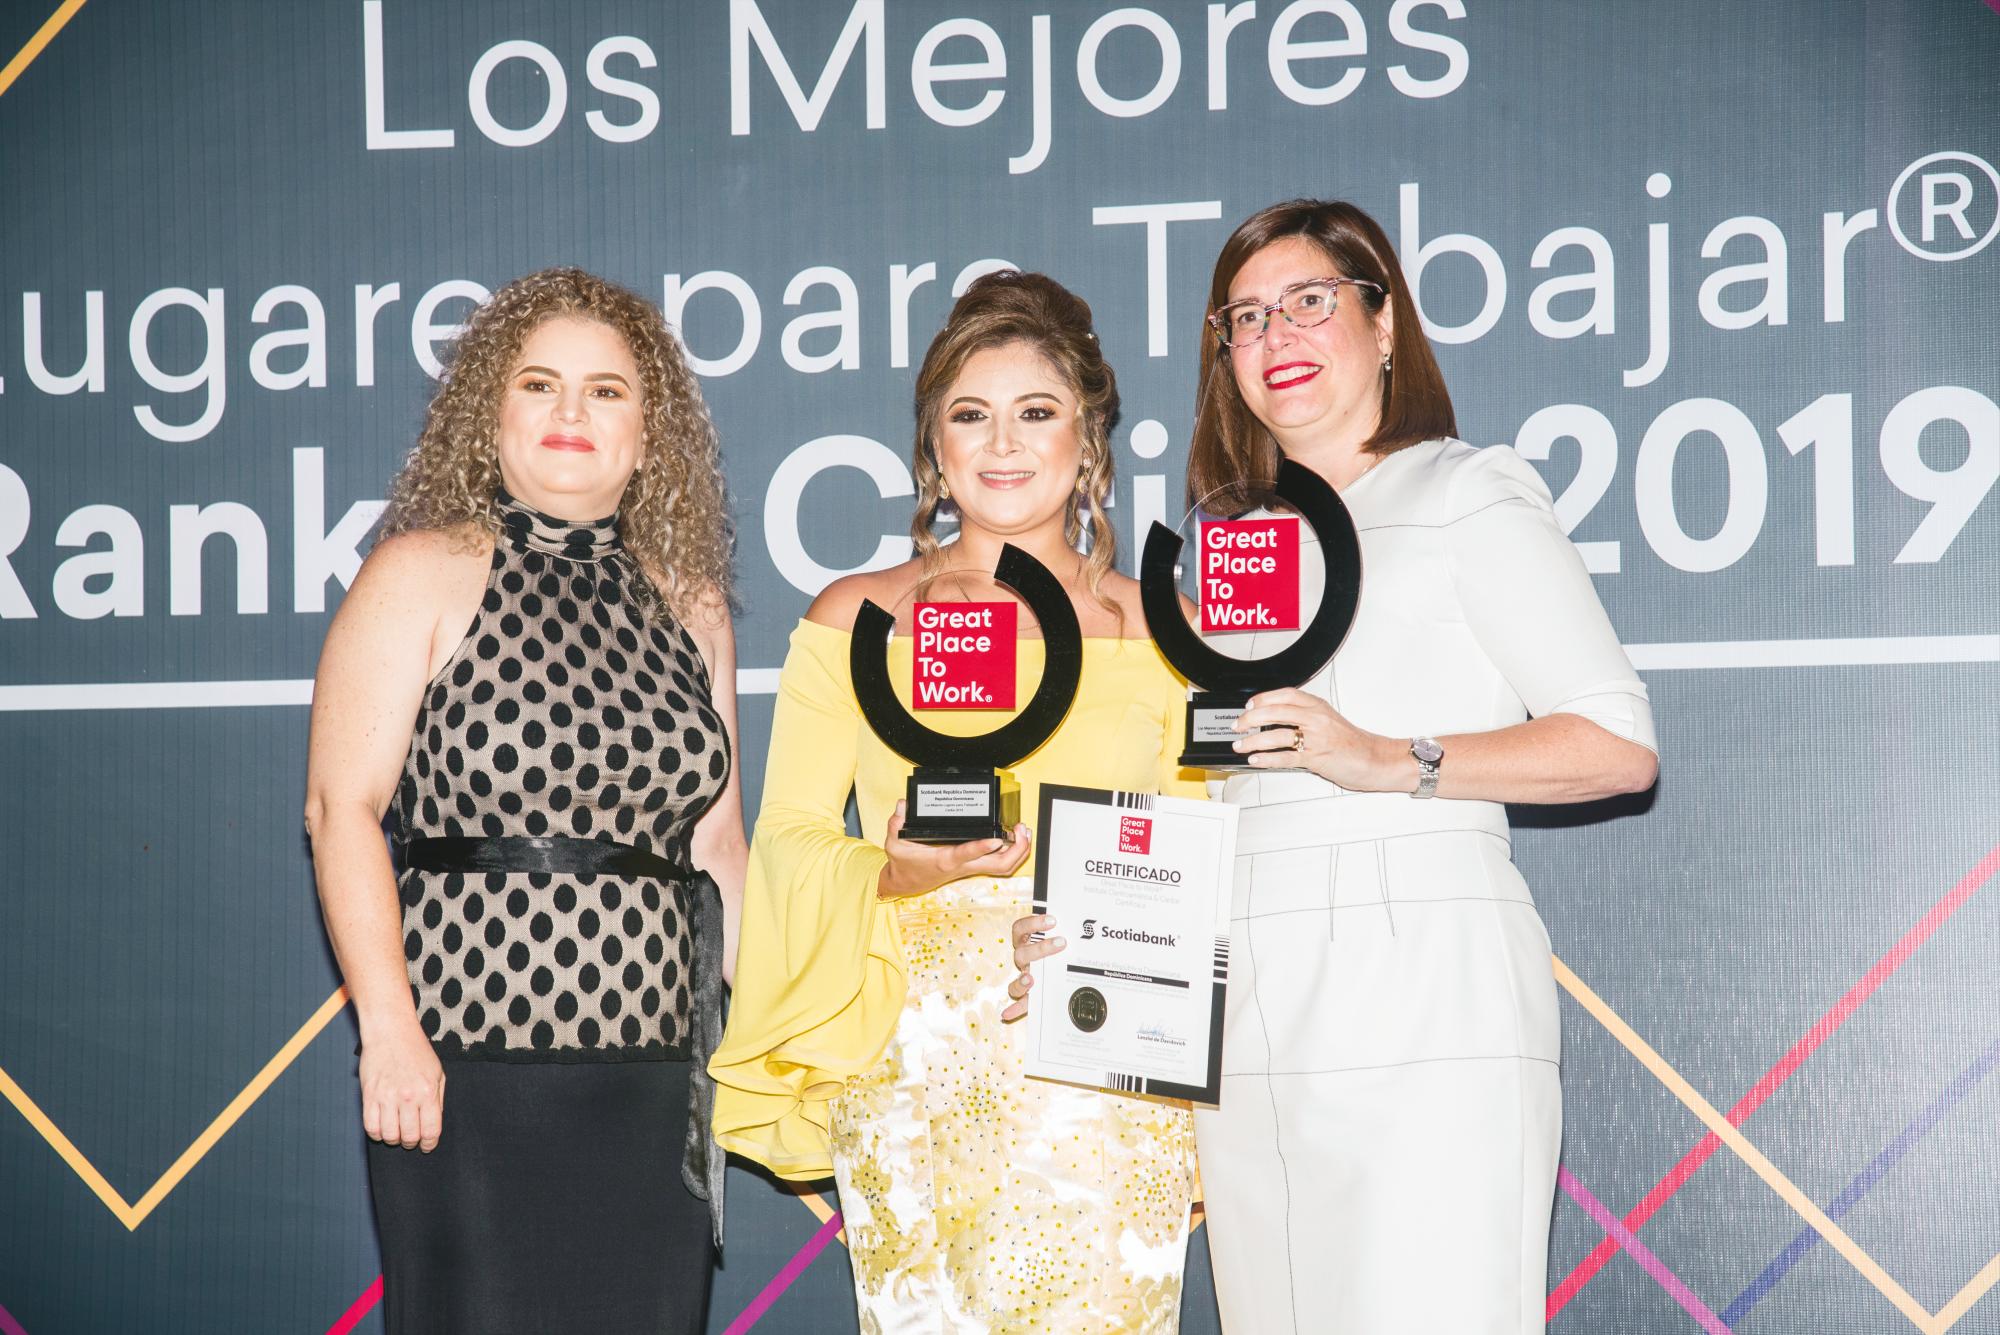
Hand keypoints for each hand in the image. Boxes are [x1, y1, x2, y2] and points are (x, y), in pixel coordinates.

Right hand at [359, 1025, 445, 1151]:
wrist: (391, 1032)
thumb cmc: (416, 1051)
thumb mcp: (437, 1073)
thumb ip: (437, 1100)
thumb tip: (432, 1124)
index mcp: (427, 1092)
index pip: (431, 1130)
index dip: (429, 1143)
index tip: (427, 1146)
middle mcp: (407, 1097)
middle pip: (410, 1136)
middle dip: (411, 1142)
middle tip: (411, 1139)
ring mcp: (386, 1097)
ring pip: (389, 1135)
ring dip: (394, 1139)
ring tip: (397, 1132)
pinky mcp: (369, 1095)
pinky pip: (370, 1126)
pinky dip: (376, 1133)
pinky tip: (383, 1127)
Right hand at [876, 800, 1032, 899]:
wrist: (906, 883)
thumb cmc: (904, 863)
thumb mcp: (894, 843)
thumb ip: (896, 822)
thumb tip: (903, 804)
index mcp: (945, 859)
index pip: (966, 854)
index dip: (981, 848)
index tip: (995, 838)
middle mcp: (963, 865)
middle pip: (999, 865)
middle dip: (1016, 850)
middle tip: (1021, 829)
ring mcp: (971, 867)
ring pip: (1004, 866)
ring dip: (1019, 851)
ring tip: (1024, 830)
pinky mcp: (974, 865)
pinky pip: (1000, 863)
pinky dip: (1013, 851)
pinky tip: (1017, 836)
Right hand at [1001, 913, 1064, 1022]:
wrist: (1069, 973)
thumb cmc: (1065, 952)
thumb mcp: (1067, 940)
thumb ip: (1071, 930)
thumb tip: (1093, 920)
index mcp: (1028, 944)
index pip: (1020, 929)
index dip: (1032, 923)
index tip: (1052, 920)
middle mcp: (1024, 962)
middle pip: (1021, 953)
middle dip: (1040, 948)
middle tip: (1062, 943)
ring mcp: (1026, 980)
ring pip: (1016, 981)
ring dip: (1022, 981)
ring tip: (1031, 980)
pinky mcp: (1031, 998)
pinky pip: (1021, 1004)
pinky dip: (1014, 1009)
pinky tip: (1007, 1014)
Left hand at [1232, 687, 1403, 791]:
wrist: (1375, 759)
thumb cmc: (1352, 743)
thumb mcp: (1328, 720)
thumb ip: (1305, 717)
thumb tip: (1274, 720)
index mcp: (1318, 706)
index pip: (1285, 694)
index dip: (1263, 698)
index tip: (1249, 705)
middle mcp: (1316, 718)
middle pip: (1275, 712)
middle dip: (1251, 719)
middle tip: (1238, 725)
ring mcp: (1316, 738)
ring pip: (1277, 735)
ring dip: (1253, 741)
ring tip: (1240, 746)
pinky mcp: (1317, 757)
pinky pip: (1286, 756)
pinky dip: (1267, 758)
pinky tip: (1255, 760)